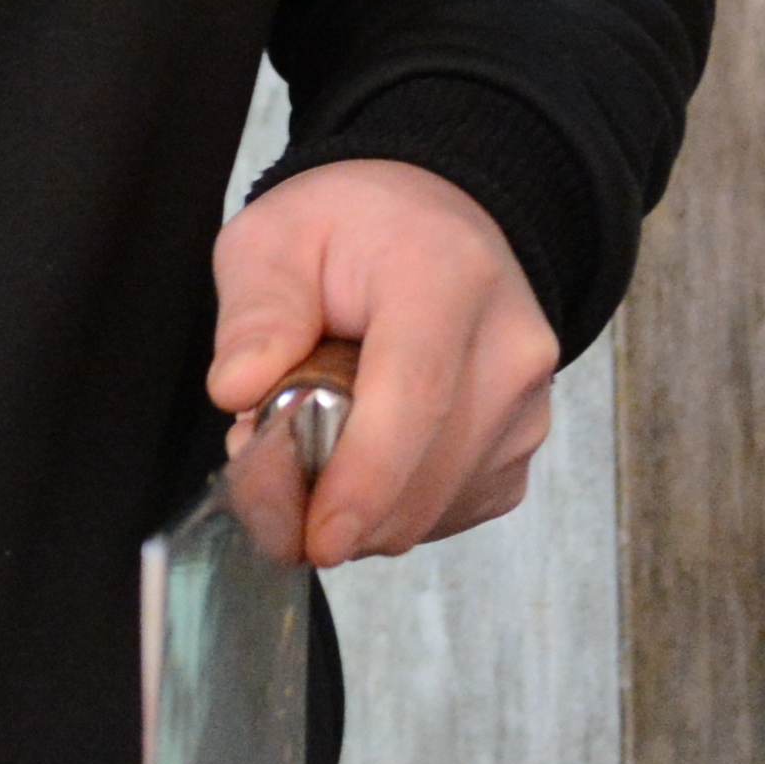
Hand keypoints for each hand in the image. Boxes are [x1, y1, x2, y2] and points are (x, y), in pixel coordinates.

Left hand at [204, 158, 558, 566]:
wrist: (438, 226)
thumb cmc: (354, 232)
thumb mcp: (276, 237)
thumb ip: (256, 312)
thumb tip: (238, 390)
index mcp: (446, 276)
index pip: (416, 394)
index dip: (364, 477)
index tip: (317, 537)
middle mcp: (508, 345)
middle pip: (424, 471)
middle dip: (331, 505)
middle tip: (261, 471)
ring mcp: (525, 406)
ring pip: (431, 507)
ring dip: (356, 507)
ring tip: (313, 437)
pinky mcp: (519, 451)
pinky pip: (445, 515)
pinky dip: (389, 509)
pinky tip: (362, 455)